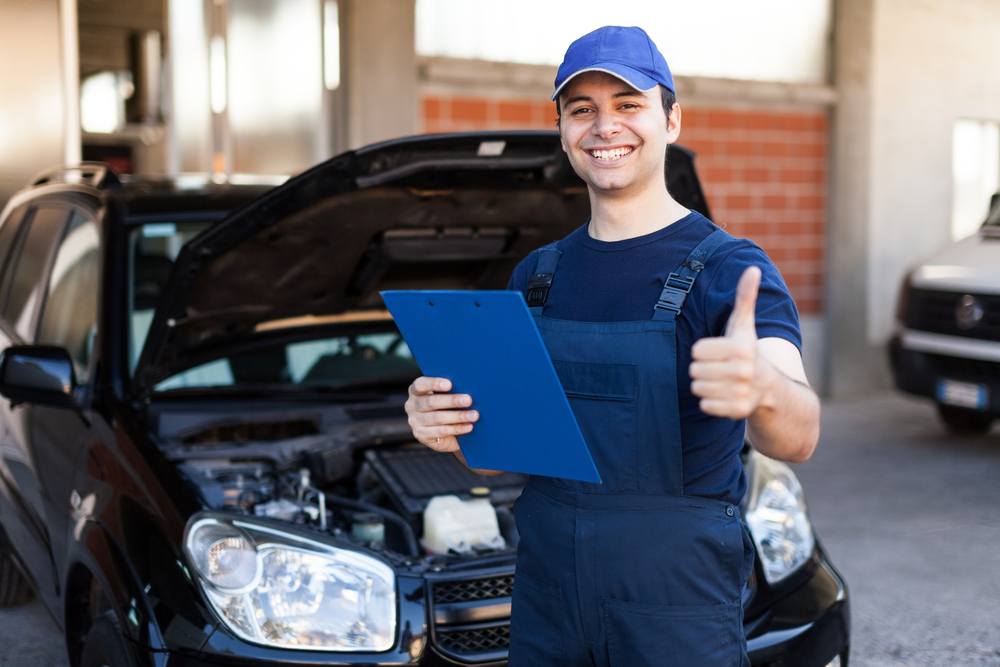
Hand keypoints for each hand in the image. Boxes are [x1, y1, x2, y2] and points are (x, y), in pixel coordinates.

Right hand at [404, 376, 478, 452]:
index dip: (434, 383)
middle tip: (469, 400)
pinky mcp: (421, 435)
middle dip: (452, 400)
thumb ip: (450, 390)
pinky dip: (457, 429)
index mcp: (416, 391)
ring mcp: (414, 421)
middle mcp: (412, 405)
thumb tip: (468, 386)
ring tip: (474, 415)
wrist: (445, 433)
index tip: (450, 384)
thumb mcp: (445, 396)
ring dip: (458, 416)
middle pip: (431, 402)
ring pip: (438, 417)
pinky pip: (441, 431)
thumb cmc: (447, 407)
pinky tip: (468, 426)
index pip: (420, 385)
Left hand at [689, 266, 776, 419]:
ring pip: (697, 388)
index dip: (704, 351)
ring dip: (705, 385)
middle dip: (703, 368)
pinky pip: (704, 405)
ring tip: (721, 381)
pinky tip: (724, 394)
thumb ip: (745, 297)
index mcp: (742, 348)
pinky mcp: (736, 411)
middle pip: (694, 369)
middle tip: (719, 368)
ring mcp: (741, 392)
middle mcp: (743, 371)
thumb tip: (753, 269)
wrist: (769, 388)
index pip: (697, 350)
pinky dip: (710, 401)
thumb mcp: (745, 325)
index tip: (719, 352)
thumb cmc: (748, 350)